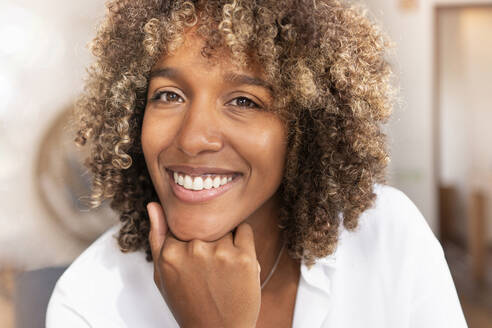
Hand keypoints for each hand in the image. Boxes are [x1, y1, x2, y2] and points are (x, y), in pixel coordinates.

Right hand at [147, 202, 260, 327]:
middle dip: (208, 236)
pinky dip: (243, 240)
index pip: (182, 222)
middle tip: (209, 264)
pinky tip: (237, 262)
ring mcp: (219, 252)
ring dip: (226, 238)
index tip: (194, 252)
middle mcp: (193, 249)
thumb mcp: (163, 274)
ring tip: (223, 267)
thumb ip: (157, 237)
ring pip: (224, 225)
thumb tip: (154, 204)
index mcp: (171, 253)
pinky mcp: (244, 258)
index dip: (191, 235)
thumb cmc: (189, 304)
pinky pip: (245, 229)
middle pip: (204, 222)